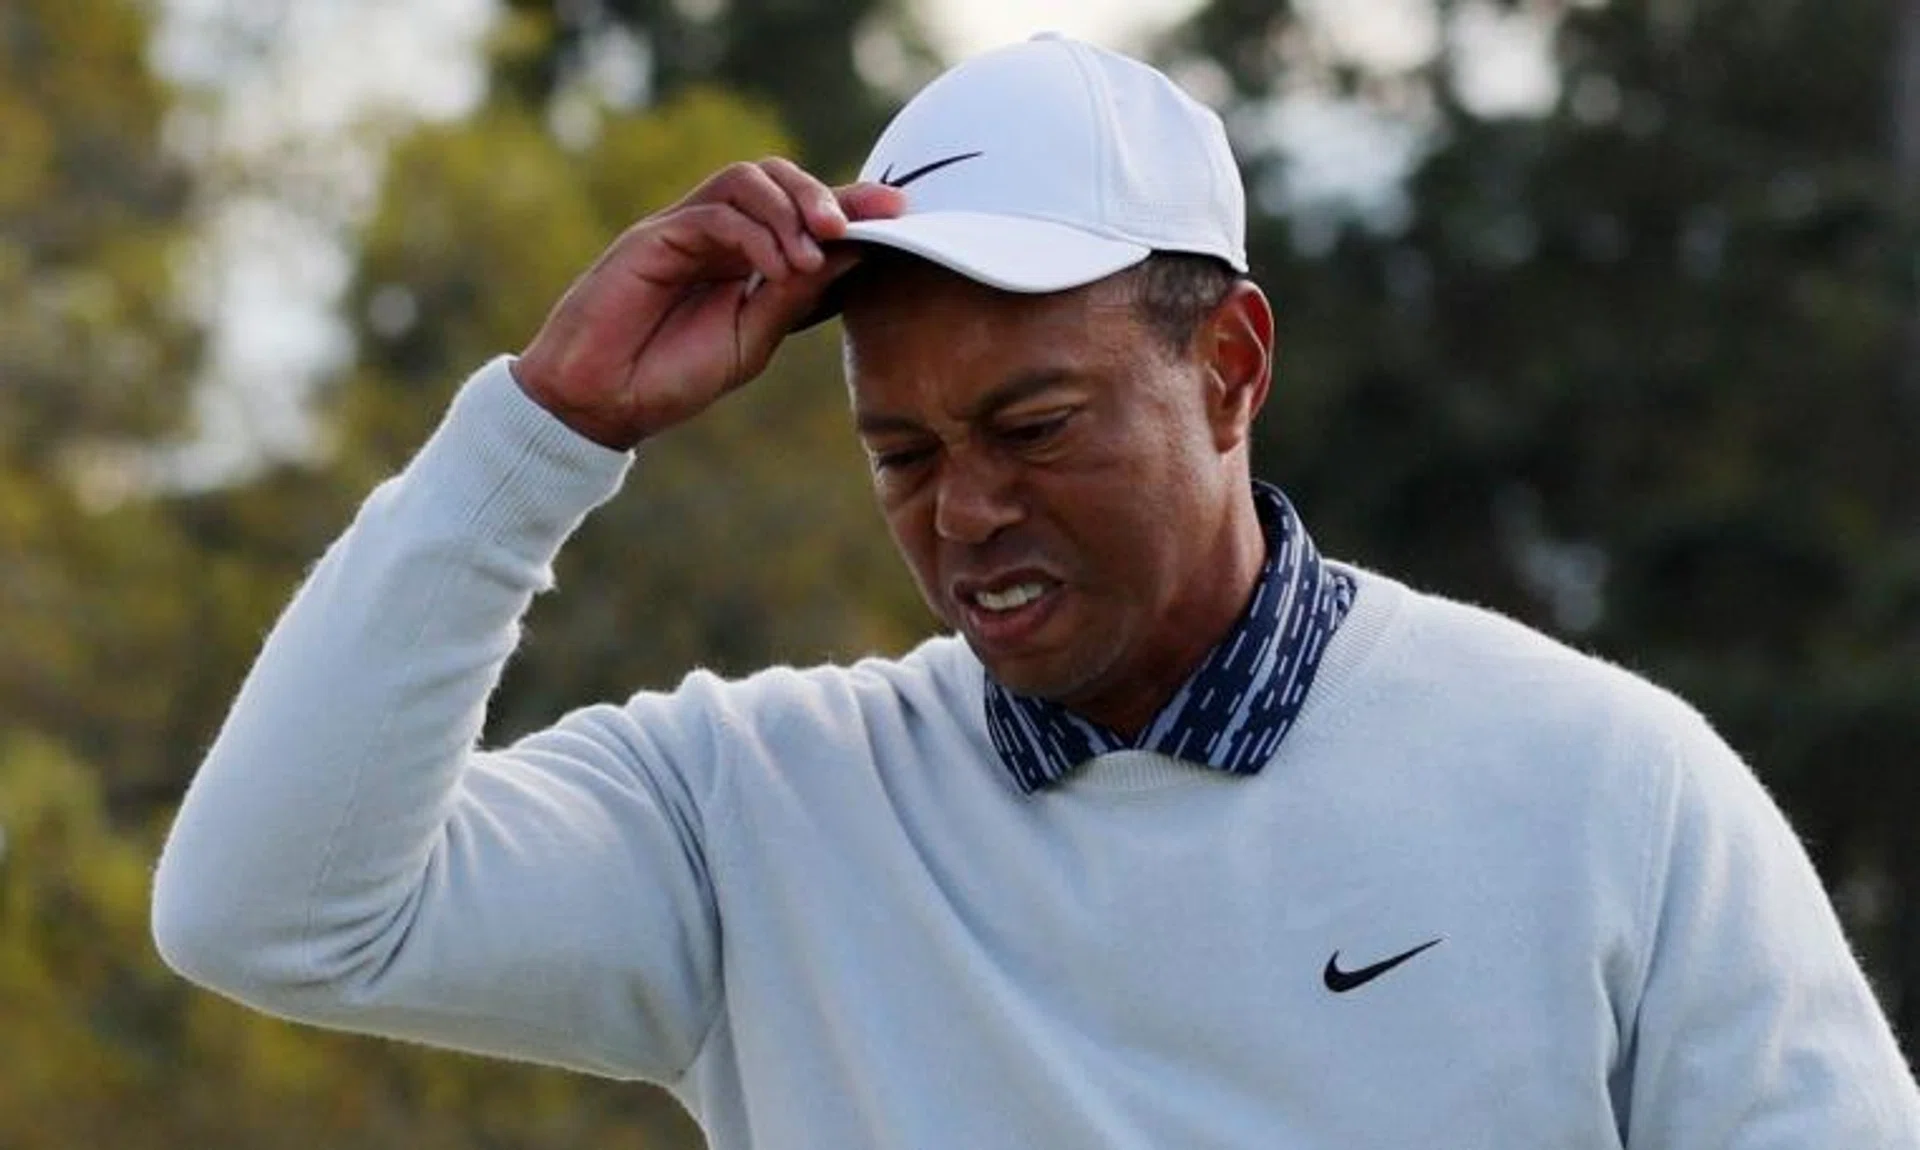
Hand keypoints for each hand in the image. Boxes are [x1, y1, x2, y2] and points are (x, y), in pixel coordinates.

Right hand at [514, 159, 904, 449]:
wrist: (600, 402)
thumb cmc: (671, 378)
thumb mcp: (752, 341)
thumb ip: (796, 298)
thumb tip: (855, 256)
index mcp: (746, 261)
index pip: (803, 217)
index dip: (851, 209)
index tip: (900, 214)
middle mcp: (719, 236)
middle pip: (779, 179)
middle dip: (826, 195)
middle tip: (855, 227)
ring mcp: (686, 230)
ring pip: (748, 180)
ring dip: (792, 208)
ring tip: (814, 253)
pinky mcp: (656, 235)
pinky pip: (716, 213)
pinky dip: (757, 234)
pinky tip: (780, 267)